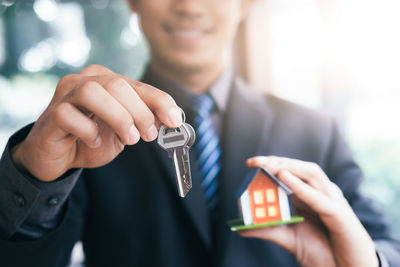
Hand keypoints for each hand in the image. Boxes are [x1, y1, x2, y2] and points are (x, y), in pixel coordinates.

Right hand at [12, 65, 182, 181]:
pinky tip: (94, 141)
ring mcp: (65, 95)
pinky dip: (88, 130)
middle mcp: (84, 81)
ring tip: (128, 138)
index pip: (136, 84)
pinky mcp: (51, 115)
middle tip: (148, 135)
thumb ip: (143, 121)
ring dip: (118, 117)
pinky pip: (69, 115)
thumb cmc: (91, 139)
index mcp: (105, 80)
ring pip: (93, 92)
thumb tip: (172, 119)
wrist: (57, 157)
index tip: (174, 119)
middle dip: (140, 112)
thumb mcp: (124, 130)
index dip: (159, 100)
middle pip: (117, 85)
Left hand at [239, 156, 378, 266]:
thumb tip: (241, 228)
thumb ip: (268, 230)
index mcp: (310, 196)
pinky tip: (283, 177)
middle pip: (300, 169)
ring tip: (268, 165)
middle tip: (256, 161)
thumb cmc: (323, 253)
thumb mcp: (288, 238)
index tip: (251, 162)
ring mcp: (333, 201)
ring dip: (289, 167)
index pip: (291, 172)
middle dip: (277, 162)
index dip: (272, 164)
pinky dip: (300, 187)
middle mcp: (322, 194)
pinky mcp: (341, 215)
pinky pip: (319, 198)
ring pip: (312, 174)